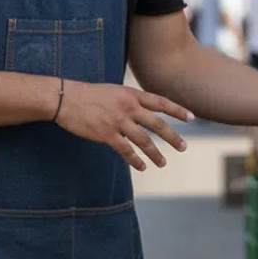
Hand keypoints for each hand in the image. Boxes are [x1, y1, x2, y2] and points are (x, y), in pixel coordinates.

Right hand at [56, 81, 194, 171]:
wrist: (66, 98)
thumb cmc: (88, 94)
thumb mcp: (114, 91)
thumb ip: (130, 100)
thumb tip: (143, 109)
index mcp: (131, 94)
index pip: (160, 102)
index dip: (177, 110)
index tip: (191, 118)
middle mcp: (128, 107)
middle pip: (157, 124)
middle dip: (172, 137)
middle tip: (183, 147)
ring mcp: (118, 121)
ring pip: (144, 140)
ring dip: (155, 153)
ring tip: (163, 163)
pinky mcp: (106, 134)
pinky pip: (125, 150)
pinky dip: (135, 160)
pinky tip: (142, 167)